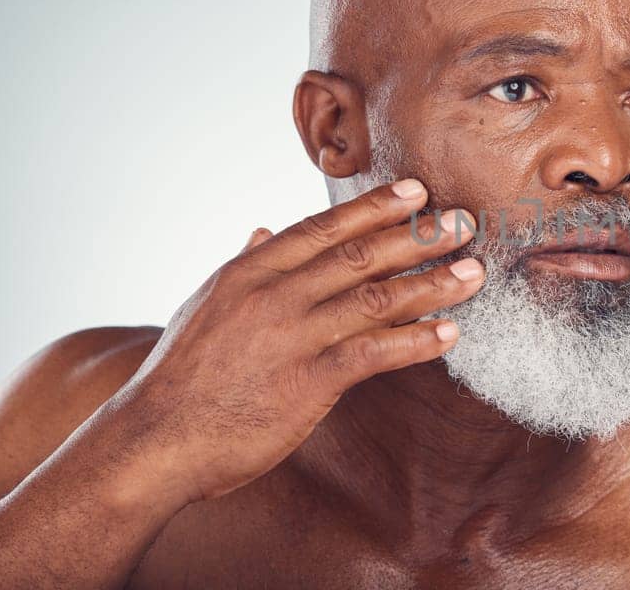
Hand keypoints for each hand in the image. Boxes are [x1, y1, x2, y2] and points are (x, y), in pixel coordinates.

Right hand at [106, 178, 481, 503]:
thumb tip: (263, 232)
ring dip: (433, 283)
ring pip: (377, 298)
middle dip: (418, 236)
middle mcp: (274, 294)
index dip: (374, 207)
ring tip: (474, 273)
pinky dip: (416, 341)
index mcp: (250, 272)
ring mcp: (292, 336)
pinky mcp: (308, 382)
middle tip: (464, 221)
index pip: (323, 228)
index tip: (416, 190)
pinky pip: (374, 354)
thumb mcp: (204, 305)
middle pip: (360, 254)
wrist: (155, 438)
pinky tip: (450, 334)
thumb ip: (243, 266)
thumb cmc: (180, 376)